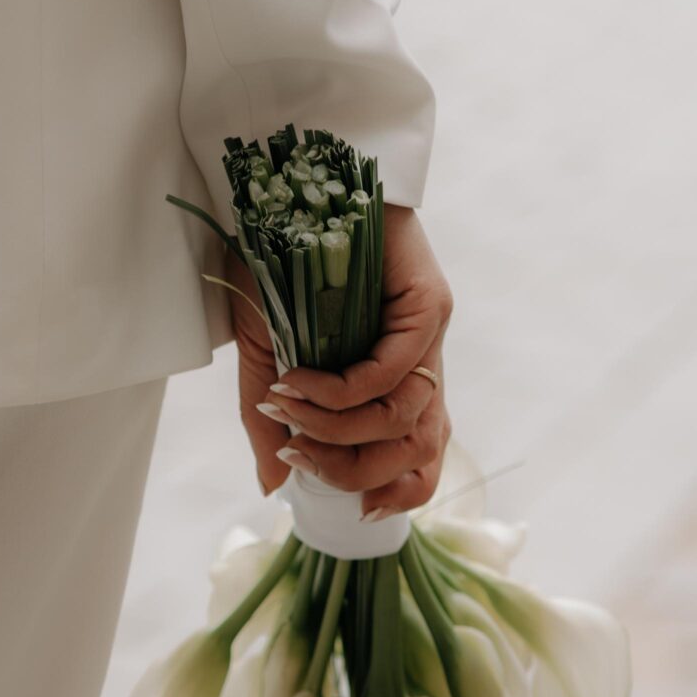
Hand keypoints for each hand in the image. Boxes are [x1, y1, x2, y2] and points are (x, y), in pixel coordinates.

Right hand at [233, 206, 452, 515]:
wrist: (288, 191)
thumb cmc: (279, 268)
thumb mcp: (266, 358)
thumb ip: (271, 423)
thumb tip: (273, 485)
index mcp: (395, 383)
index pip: (423, 461)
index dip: (395, 494)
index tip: (344, 505)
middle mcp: (422, 363)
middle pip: (419, 454)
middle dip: (351, 469)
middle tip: (295, 449)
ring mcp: (429, 335)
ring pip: (408, 419)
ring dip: (340, 428)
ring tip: (286, 408)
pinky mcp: (430, 305)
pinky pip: (394, 372)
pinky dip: (343, 390)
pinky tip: (300, 380)